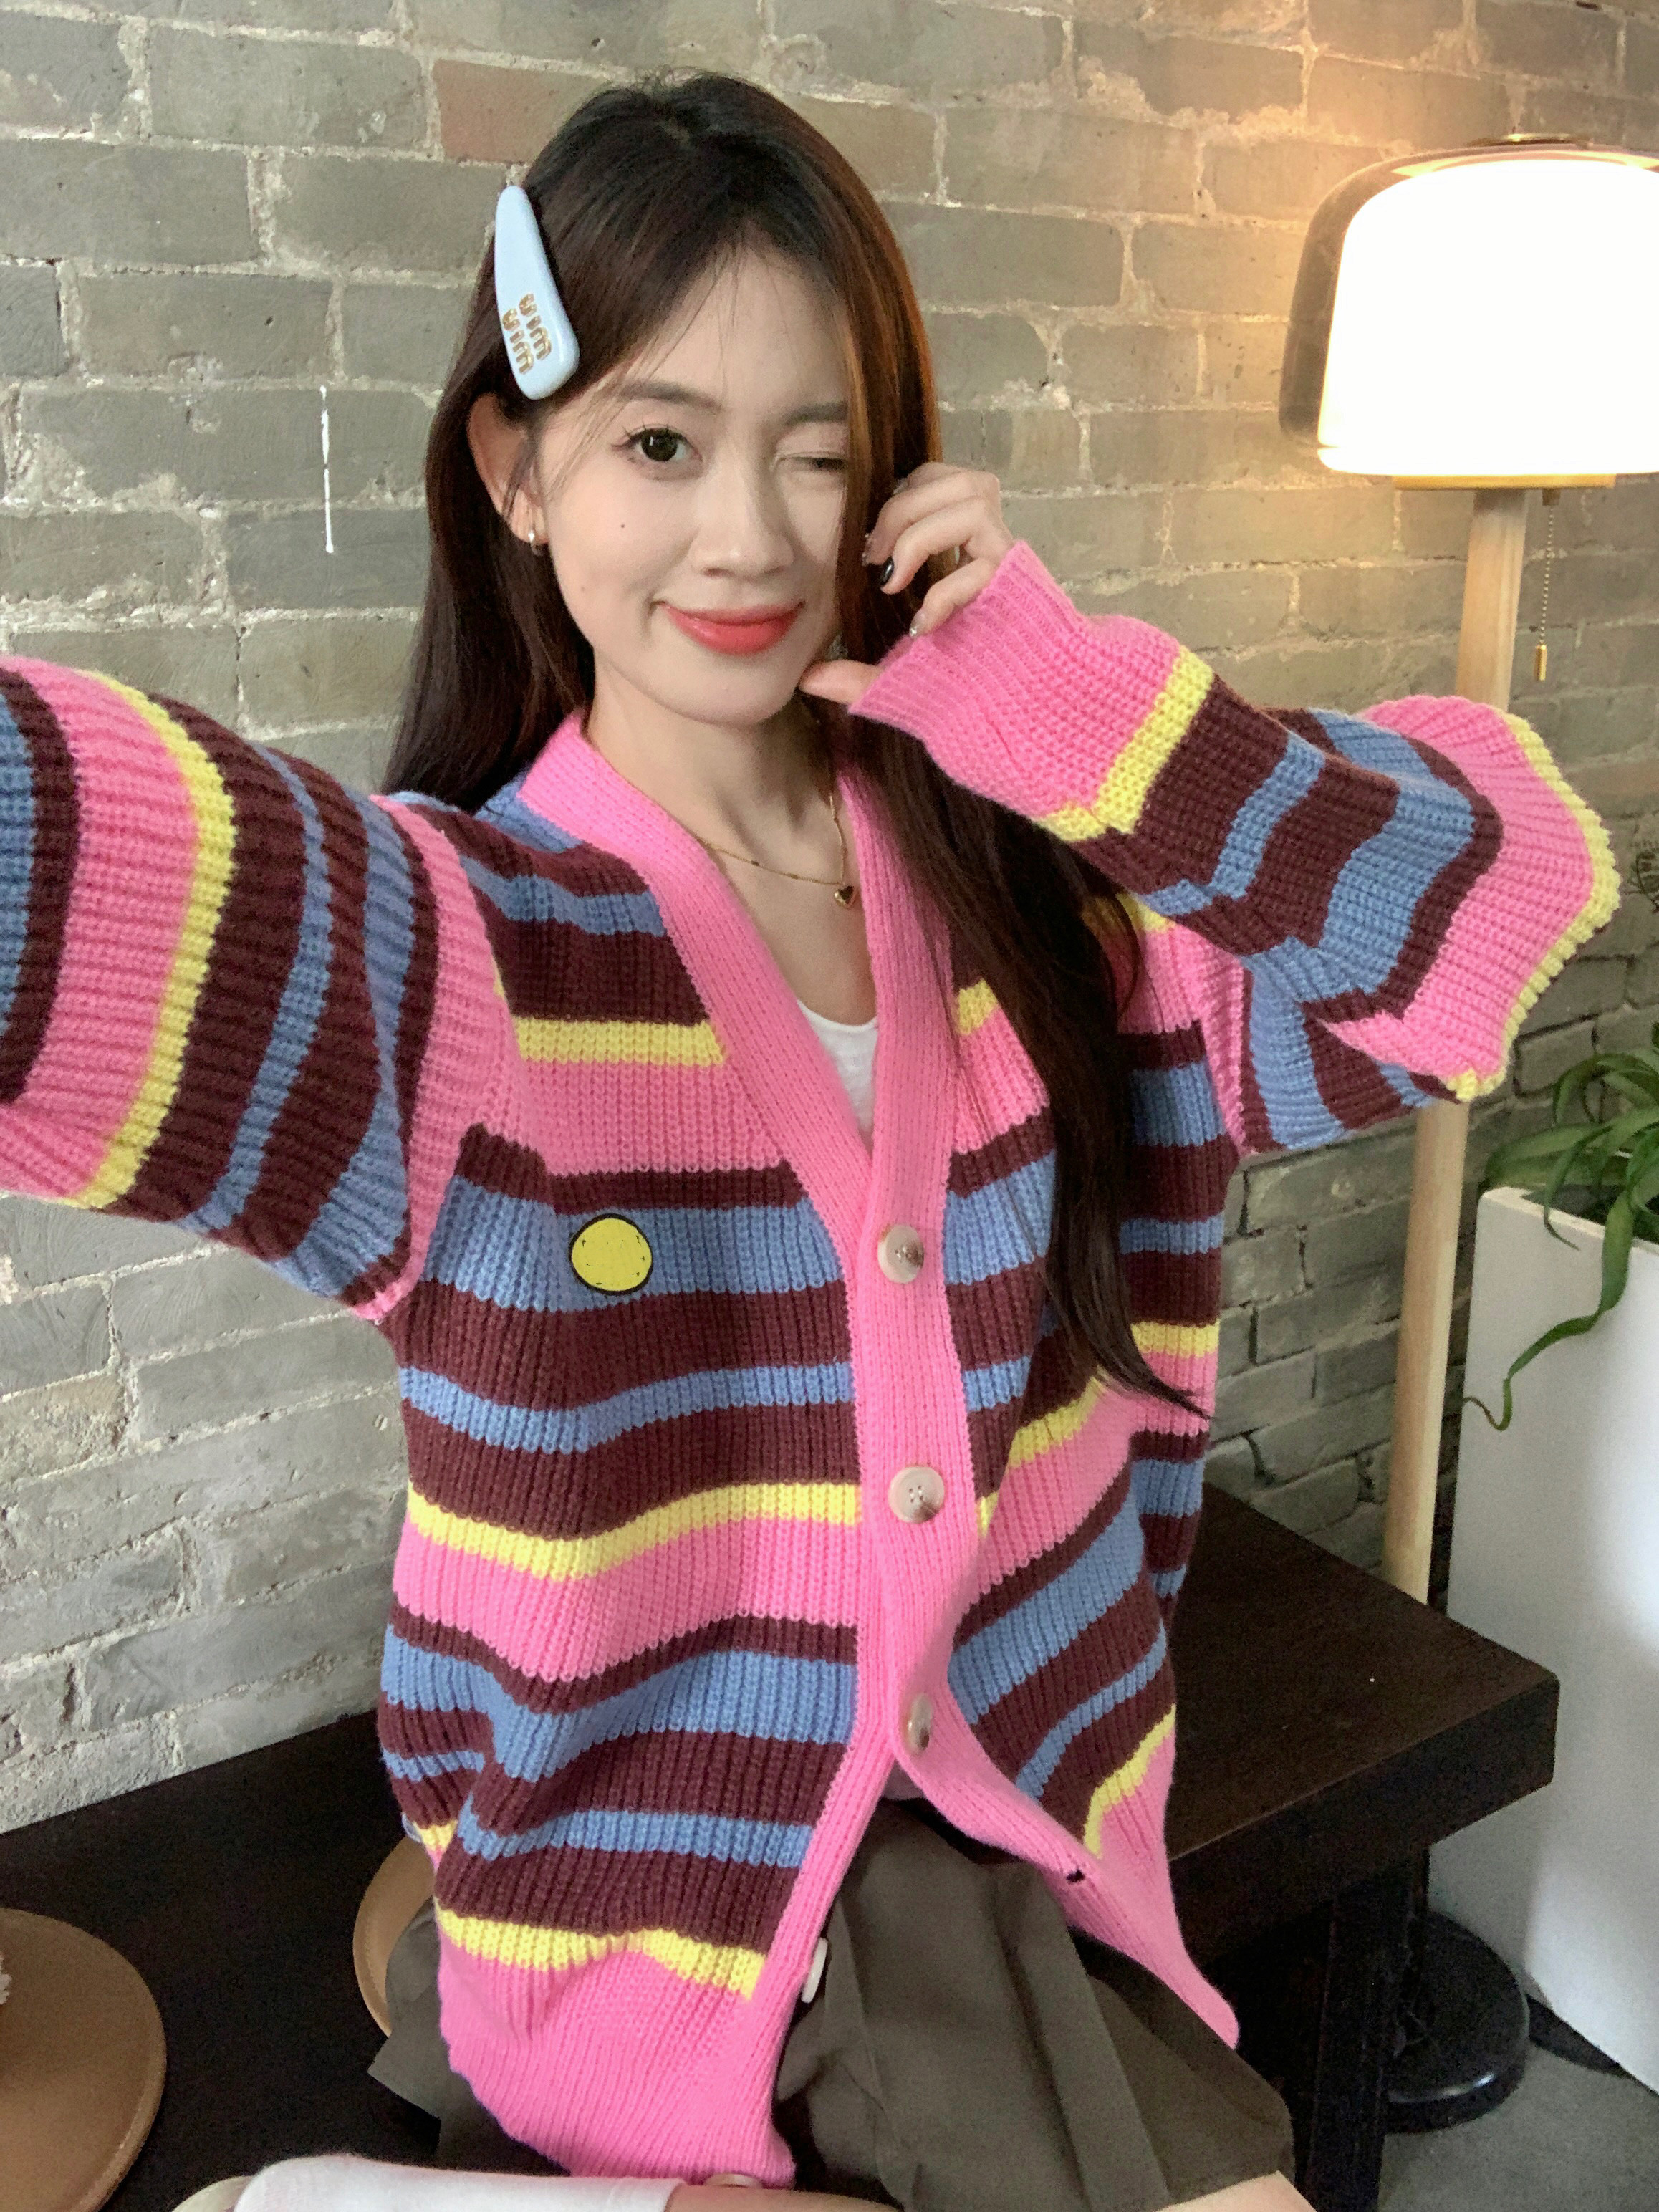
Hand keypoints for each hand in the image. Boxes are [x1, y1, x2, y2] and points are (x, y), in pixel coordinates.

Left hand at [797, 462, 1014, 707]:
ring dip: (921, 534)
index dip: (902, 494)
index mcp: (968, 548)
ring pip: (974, 501)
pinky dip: (945, 590)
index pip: (938, 480)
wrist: (1016, 717)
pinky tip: (923, 626)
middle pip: (958, 479)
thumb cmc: (965, 690)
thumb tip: (806, 678)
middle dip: (903, 509)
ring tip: (893, 582)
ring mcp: (1008, 564)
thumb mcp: (898, 676)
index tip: (870, 550)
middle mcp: (991, 547)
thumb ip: (855, 673)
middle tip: (873, 562)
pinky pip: (982, 566)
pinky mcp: (1020, 589)